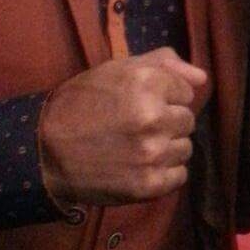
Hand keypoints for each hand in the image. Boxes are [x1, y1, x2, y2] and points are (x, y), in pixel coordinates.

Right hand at [39, 49, 207, 205]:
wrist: (46, 150)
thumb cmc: (83, 102)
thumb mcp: (117, 69)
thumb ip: (164, 64)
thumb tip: (202, 78)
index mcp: (146, 82)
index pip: (186, 91)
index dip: (165, 96)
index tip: (142, 102)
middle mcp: (153, 117)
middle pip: (187, 120)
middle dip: (167, 121)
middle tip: (137, 125)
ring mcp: (151, 153)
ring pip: (185, 148)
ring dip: (167, 147)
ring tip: (137, 145)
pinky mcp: (148, 185)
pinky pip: (179, 176)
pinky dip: (164, 172)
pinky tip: (140, 165)